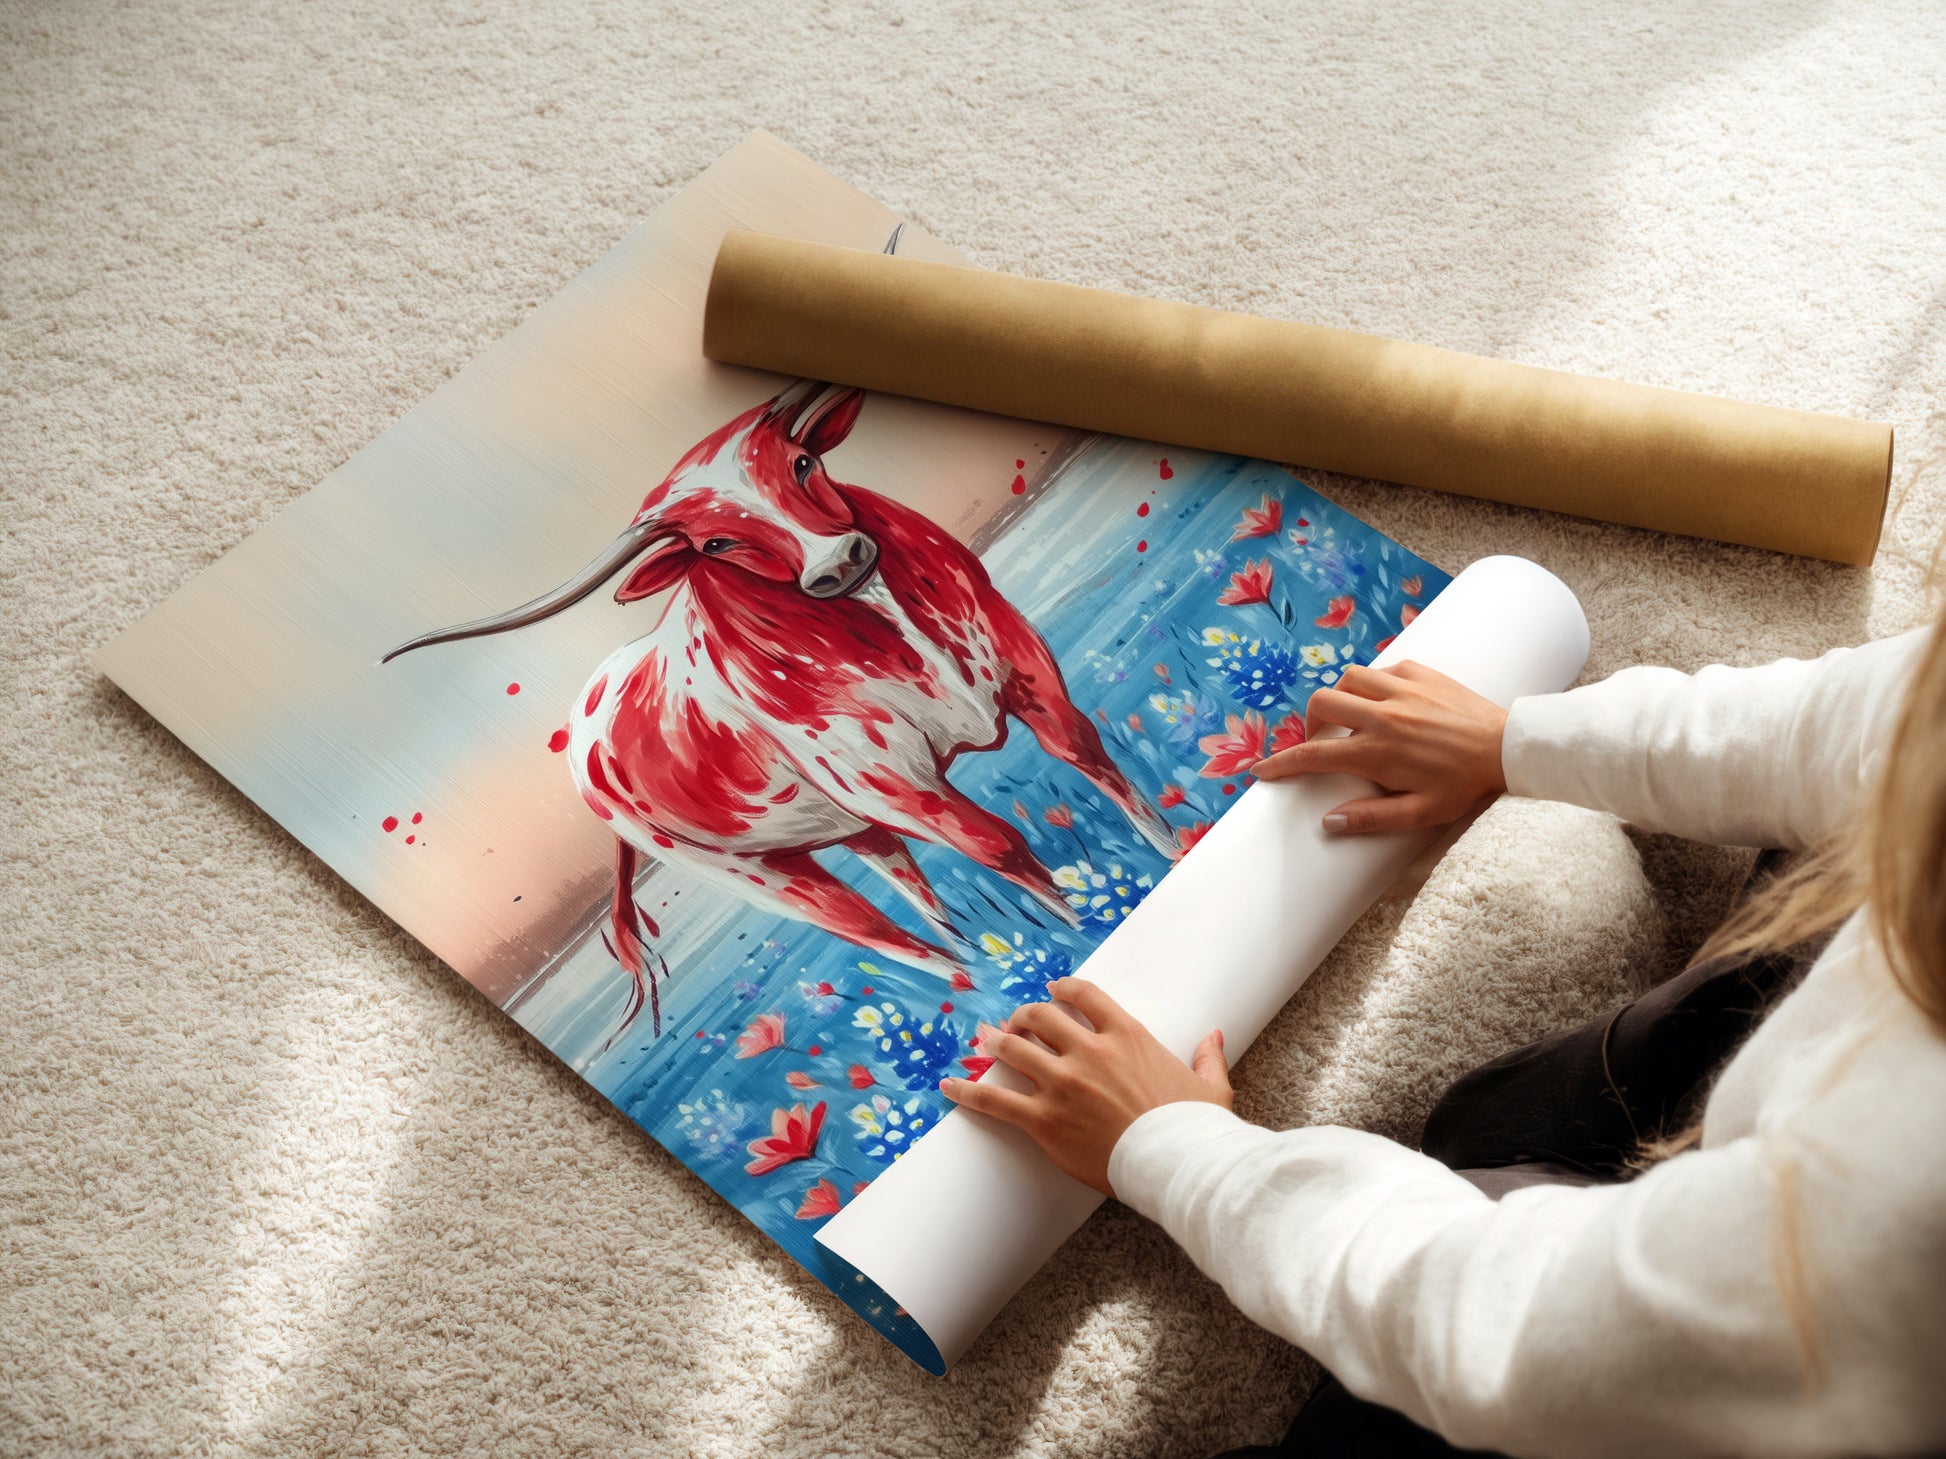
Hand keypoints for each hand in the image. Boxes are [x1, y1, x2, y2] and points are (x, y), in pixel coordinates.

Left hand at [938, 977, 1230, 1196]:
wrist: (1178, 1165)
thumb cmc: (1195, 1129)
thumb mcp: (1210, 1087)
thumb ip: (1207, 1057)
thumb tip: (1214, 1036)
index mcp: (1127, 1036)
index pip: (1085, 996)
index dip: (1063, 990)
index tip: (1053, 992)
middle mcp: (1090, 1052)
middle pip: (1041, 1018)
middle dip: (1023, 1016)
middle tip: (1014, 1022)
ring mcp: (1063, 1084)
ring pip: (1014, 1049)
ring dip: (994, 1042)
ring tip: (980, 1040)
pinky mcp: (1045, 1120)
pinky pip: (995, 1100)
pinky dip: (967, 1090)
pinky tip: (948, 1085)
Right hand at [1250, 661, 1507, 833]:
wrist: (1508, 748)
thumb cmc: (1465, 786)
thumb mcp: (1420, 813)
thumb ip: (1372, 818)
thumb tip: (1329, 822)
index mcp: (1377, 752)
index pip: (1313, 755)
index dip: (1281, 763)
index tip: (1262, 771)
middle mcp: (1382, 715)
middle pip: (1321, 704)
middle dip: (1309, 722)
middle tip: (1320, 741)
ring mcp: (1401, 689)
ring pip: (1347, 679)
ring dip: (1341, 697)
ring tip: (1351, 717)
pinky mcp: (1420, 672)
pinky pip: (1382, 669)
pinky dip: (1373, 683)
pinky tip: (1385, 701)